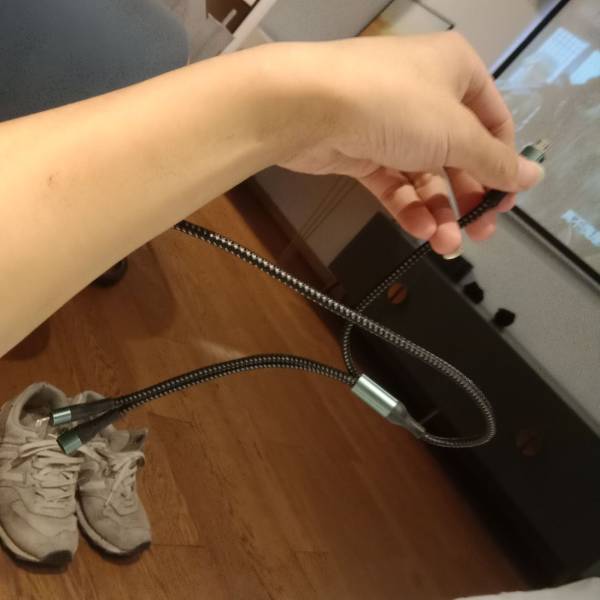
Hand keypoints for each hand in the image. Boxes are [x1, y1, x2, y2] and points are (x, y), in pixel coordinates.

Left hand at [276, 33, 543, 254]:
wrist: (308, 106)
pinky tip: (420, 230)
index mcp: (456, 72)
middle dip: (469, 197)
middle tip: (480, 233)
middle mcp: (425, 95)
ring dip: (438, 211)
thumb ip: (494, 161)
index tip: (505, 203)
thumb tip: (533, 177)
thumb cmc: (393, 105)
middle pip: (458, 154)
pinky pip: (394, 182)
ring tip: (447, 245)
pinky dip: (408, 207)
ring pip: (425, 174)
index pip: (492, 123)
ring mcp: (390, 125)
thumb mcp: (455, 133)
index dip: (502, 164)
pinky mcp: (362, 151)